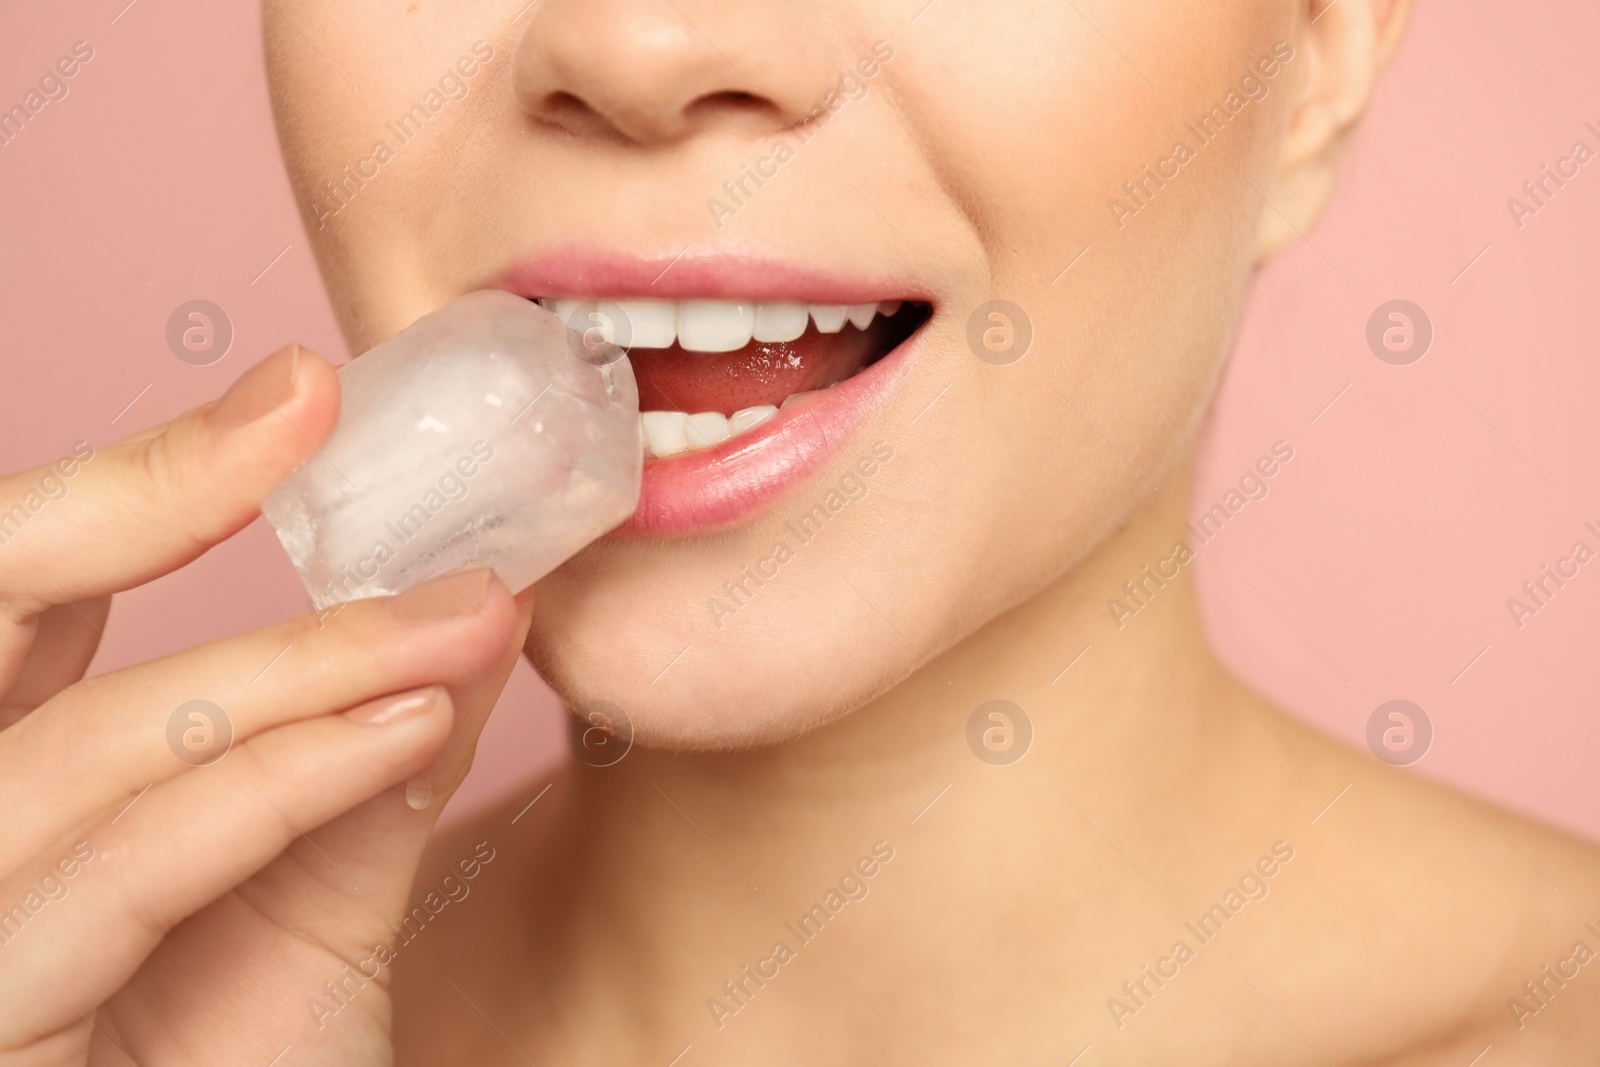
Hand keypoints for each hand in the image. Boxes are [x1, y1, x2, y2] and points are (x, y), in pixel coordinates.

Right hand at [0, 344, 533, 1065]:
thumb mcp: (302, 915)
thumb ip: (347, 774)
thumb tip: (463, 617)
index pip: (2, 605)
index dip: (126, 485)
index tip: (290, 397)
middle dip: (137, 501)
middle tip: (307, 409)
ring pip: (82, 750)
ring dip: (287, 667)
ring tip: (457, 612)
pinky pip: (120, 873)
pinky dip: (271, 785)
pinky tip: (404, 725)